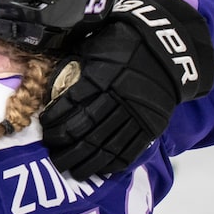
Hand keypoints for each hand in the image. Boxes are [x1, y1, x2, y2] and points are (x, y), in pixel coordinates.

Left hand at [40, 0, 213, 178]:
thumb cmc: (126, 44)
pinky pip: (128, 150)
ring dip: (84, 161)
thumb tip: (49, 78)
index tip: (45, 127)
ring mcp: (135, 115)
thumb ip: (75, 62)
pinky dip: (111, 163)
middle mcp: (117, 99)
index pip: (71, 104)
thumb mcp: (96, 45)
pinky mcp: (150, 127)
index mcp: (101, 77)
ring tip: (71, 169)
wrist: (169, 50)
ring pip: (104, 145)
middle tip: (53, 154)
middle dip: (64, 146)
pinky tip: (98, 169)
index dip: (55, 119)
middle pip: (84, 130)